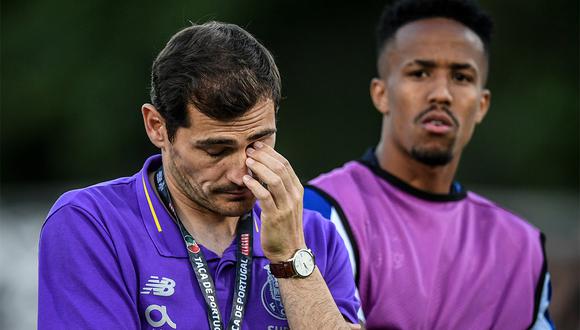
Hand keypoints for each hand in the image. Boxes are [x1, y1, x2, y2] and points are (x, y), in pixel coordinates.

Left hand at [242, 141, 304, 261]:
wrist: (289, 251)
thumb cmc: (284, 227)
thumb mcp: (286, 204)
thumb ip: (279, 188)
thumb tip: (263, 170)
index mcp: (297, 190)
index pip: (286, 164)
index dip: (271, 153)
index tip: (257, 146)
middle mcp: (294, 196)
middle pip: (281, 168)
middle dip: (264, 156)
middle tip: (249, 150)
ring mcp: (286, 207)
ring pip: (275, 180)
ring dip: (259, 168)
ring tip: (247, 161)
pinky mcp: (275, 217)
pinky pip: (264, 197)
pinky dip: (255, 186)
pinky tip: (246, 180)